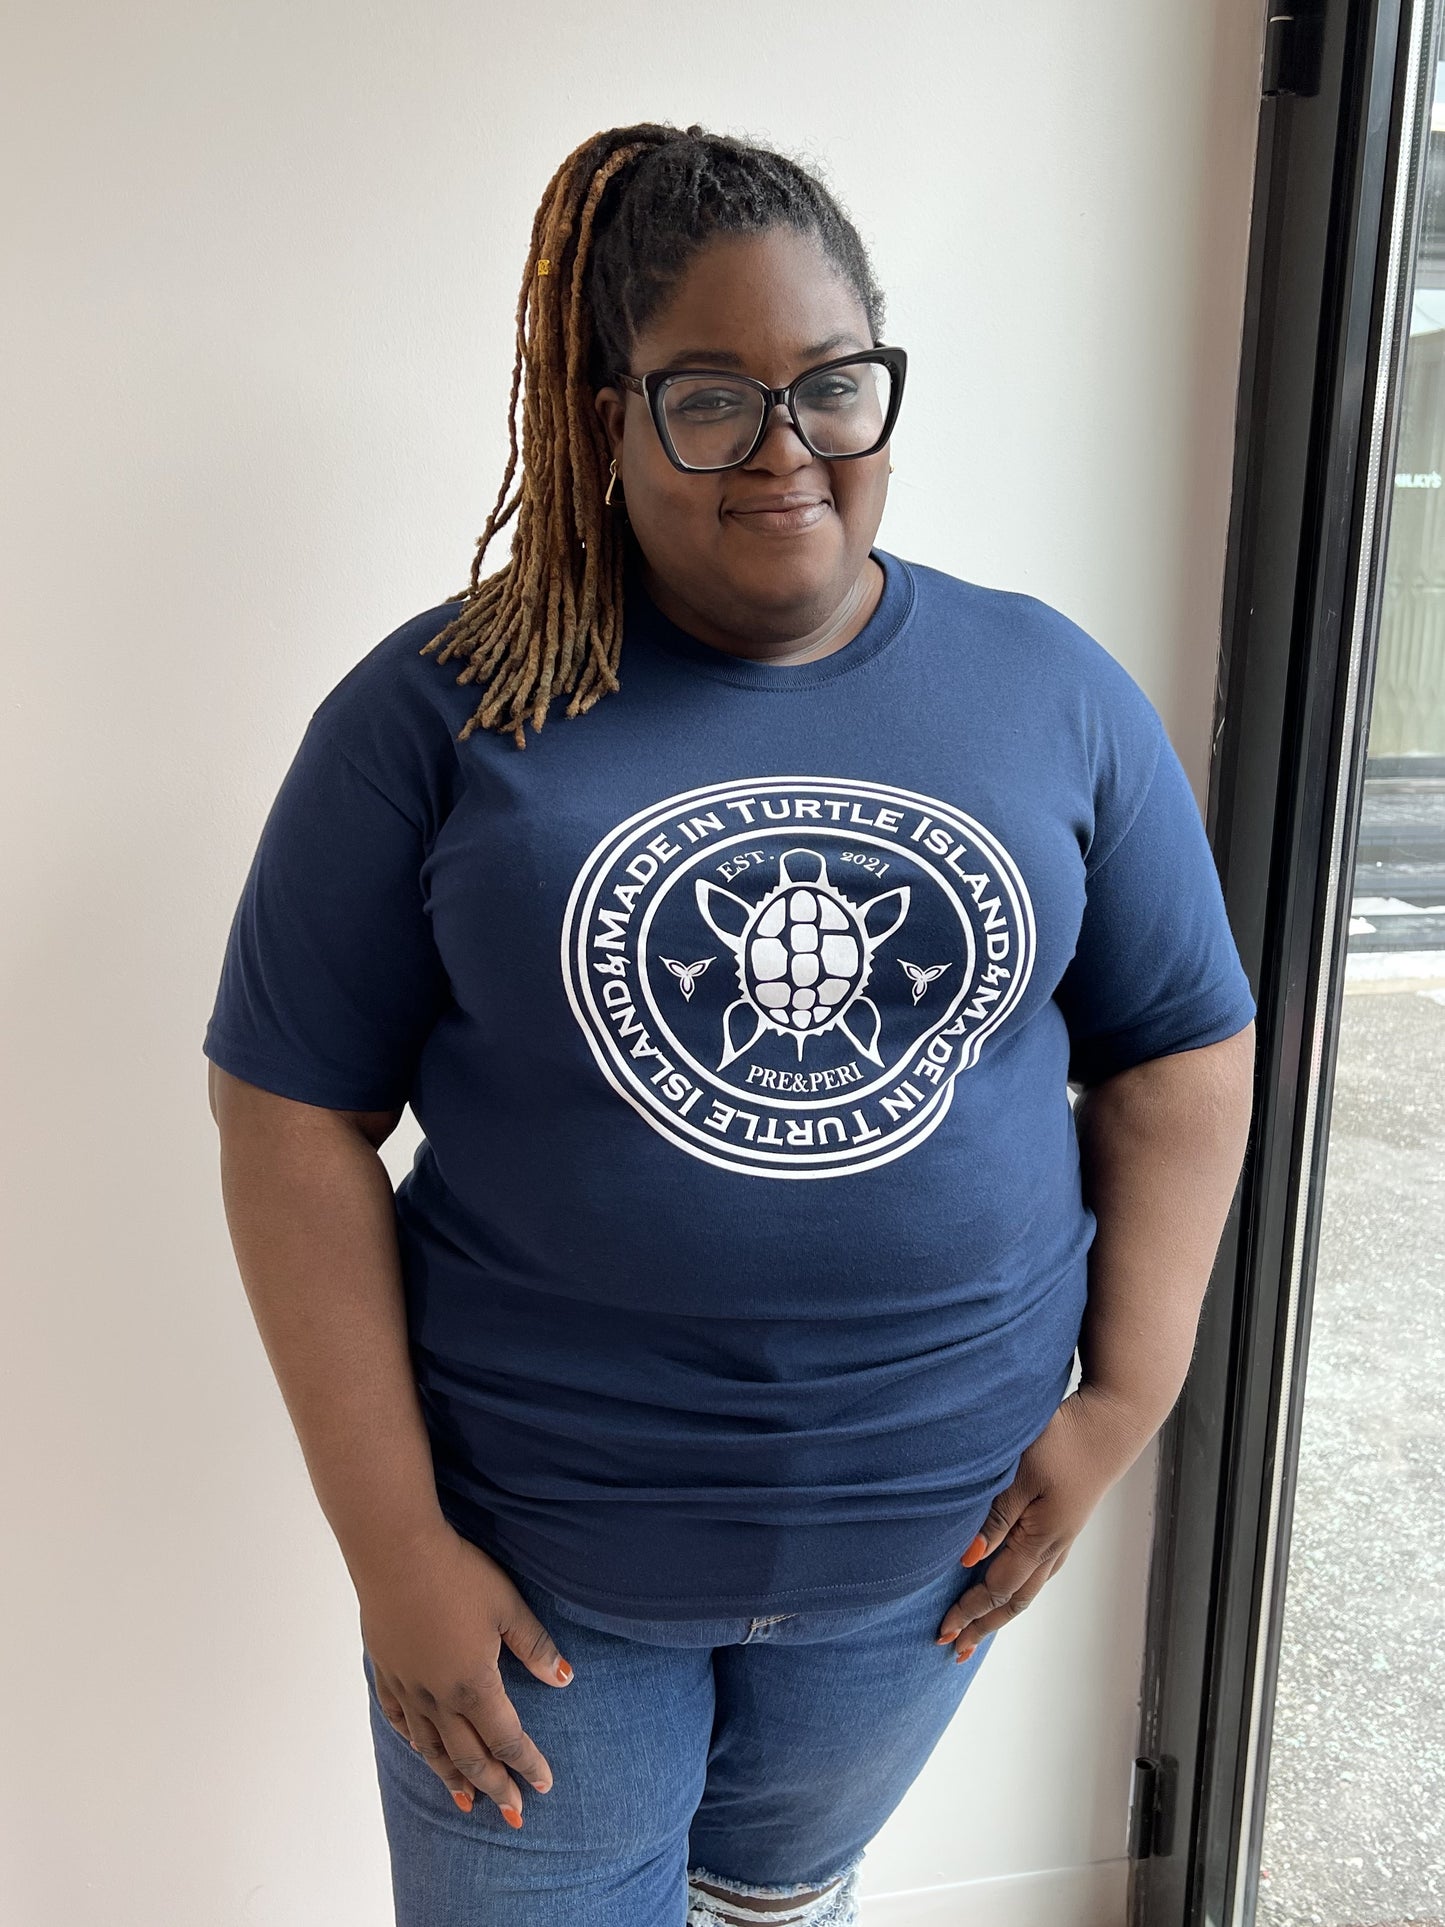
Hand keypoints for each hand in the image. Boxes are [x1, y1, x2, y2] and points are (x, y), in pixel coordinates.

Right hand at [356, 1523, 574, 1824]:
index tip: (543, 1786)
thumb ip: (534, 1646)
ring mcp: (408, 1688)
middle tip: (513, 1812)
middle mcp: (438, 1698)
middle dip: (494, 1786)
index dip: (527, 1764)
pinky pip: (399, 1721)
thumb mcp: (507, 1606)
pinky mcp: (386, 1672)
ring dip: (452, 1778)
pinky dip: (414, 1743)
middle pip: (469, 1756)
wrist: (395, 1552)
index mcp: (474, 1685)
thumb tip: (563, 1679)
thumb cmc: (458, 1575)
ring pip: (431, 1748)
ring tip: (466, 1802)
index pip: (507, 1738)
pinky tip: (420, 1750)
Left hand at [935, 1385, 1152, 1659]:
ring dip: (999, 1613)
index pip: (996, 1588)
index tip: (942, 1631)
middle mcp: (1053, 1547)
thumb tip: (967, 1560)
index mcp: (1040, 1540)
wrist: (1110, 1423)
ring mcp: (1062, 1538)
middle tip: (954, 1648)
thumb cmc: (1063, 1441)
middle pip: (1013, 1601)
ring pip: (1026, 1589)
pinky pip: (1036, 1572)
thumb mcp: (1020, 1474)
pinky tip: (1008, 1586)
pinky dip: (1015, 1590)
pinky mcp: (1064, 1524)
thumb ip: (994, 1517)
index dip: (968, 1611)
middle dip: (982, 1626)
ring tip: (978, 1630)